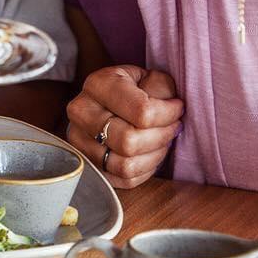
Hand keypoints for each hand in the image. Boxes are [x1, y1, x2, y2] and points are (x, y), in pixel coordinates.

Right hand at [66, 65, 183, 188]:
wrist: (110, 101)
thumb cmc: (135, 89)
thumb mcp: (149, 76)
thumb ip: (162, 88)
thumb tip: (173, 108)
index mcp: (98, 84)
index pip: (141, 111)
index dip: (168, 114)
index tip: (178, 107)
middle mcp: (81, 112)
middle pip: (129, 142)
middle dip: (161, 137)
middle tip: (173, 127)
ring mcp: (79, 140)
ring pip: (125, 166)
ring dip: (154, 156)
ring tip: (163, 140)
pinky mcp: (86, 163)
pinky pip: (123, 180)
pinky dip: (144, 170)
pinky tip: (150, 153)